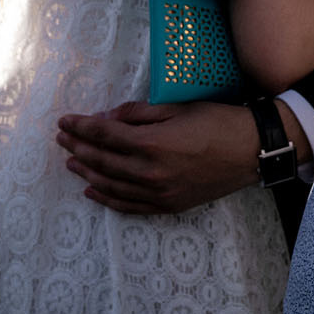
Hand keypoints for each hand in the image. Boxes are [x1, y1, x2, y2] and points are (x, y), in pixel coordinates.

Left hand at [57, 100, 303, 213]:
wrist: (252, 150)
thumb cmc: (219, 122)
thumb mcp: (179, 108)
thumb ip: (140, 114)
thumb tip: (108, 118)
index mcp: (152, 143)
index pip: (104, 134)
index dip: (81, 126)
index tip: (65, 120)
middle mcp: (150, 172)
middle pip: (102, 160)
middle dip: (78, 147)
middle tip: (61, 138)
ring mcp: (158, 192)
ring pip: (110, 184)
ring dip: (87, 172)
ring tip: (71, 162)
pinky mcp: (167, 205)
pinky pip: (129, 205)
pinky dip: (107, 198)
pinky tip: (92, 190)